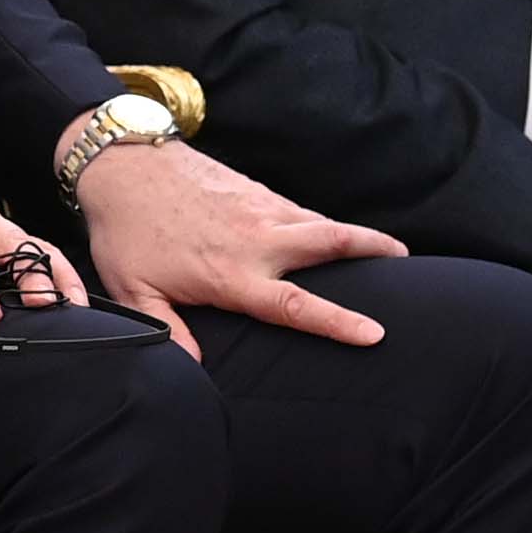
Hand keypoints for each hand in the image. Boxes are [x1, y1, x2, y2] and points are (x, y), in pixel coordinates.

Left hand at [74, 136, 399, 359]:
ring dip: (357, 236)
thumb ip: (167, 330)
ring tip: (387, 251)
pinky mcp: (256, 189)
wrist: (123, 162)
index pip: (297, 306)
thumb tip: (194, 370)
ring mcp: (262, 208)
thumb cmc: (127, 231)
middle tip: (408, 264)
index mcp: (234, 274)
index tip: (374, 333)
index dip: (339, 322)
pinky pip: (301, 210)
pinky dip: (323, 224)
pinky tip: (330, 234)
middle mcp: (259, 239)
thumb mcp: (134, 290)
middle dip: (375, 251)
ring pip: (323, 223)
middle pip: (333, 243)